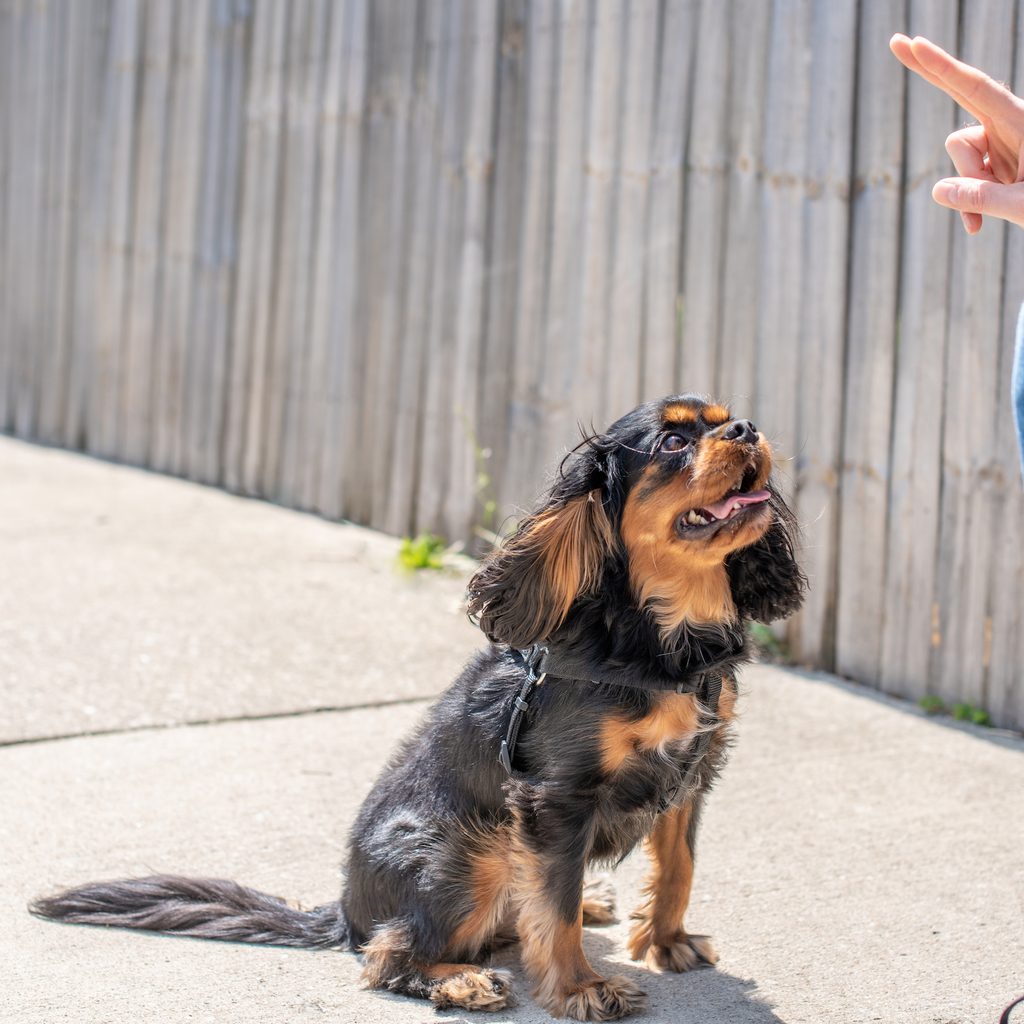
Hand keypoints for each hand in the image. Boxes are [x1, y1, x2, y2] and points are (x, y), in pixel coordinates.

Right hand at [890, 33, 1023, 231]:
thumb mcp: (1022, 205)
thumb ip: (980, 197)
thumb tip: (937, 191)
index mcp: (1023, 122)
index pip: (974, 88)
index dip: (941, 66)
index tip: (913, 42)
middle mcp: (1009, 126)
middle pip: (960, 111)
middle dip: (938, 94)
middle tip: (896, 42)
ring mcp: (1001, 144)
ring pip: (960, 159)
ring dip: (970, 190)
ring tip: (990, 218)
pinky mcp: (997, 163)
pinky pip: (966, 180)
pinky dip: (969, 203)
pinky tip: (979, 226)